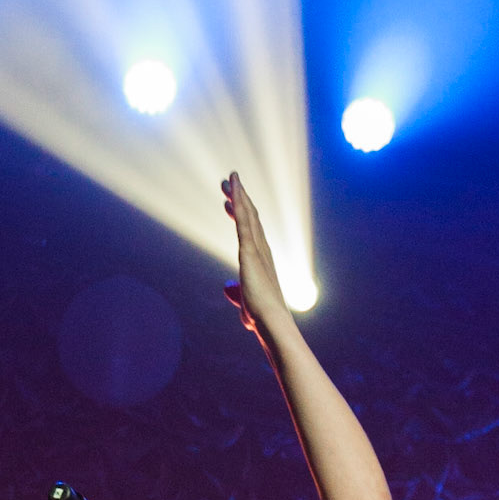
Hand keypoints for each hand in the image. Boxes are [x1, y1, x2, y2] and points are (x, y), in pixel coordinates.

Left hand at [221, 172, 290, 338]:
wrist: (270, 321)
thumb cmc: (261, 317)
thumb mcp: (244, 302)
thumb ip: (236, 292)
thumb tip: (228, 287)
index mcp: (261, 260)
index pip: (250, 232)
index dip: (241, 216)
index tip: (230, 204)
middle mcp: (262, 249)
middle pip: (251, 217)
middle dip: (240, 199)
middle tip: (229, 182)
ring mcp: (257, 248)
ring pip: (248, 214)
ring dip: (239, 194)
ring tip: (230, 178)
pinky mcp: (250, 250)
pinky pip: (244, 220)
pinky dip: (239, 201)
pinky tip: (233, 187)